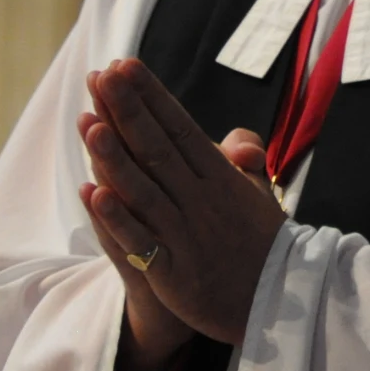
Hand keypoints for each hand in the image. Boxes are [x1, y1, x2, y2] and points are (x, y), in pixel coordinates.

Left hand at [78, 59, 284, 347]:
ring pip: (145, 190)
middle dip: (128, 110)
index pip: (179, 126)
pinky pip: (141, 242)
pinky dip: (117, 218)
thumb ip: (243, 160)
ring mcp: (186, 235)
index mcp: (220, 177)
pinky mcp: (174, 272)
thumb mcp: (260, 194)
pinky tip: (93, 193)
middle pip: (158, 148)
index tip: (124, 65)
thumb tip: (237, 139)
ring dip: (114, 157)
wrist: (281, 305)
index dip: (151, 96)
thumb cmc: (264, 244)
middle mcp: (201, 200)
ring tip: (87, 123)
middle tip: (100, 75)